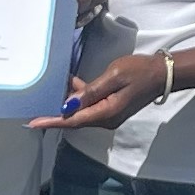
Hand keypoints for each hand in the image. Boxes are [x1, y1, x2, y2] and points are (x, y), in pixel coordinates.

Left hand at [28, 51, 169, 130]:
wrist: (162, 74)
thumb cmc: (139, 71)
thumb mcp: (113, 76)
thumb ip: (90, 91)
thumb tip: (69, 104)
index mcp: (106, 113)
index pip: (73, 120)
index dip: (52, 121)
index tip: (33, 122)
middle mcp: (105, 119)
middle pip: (74, 119)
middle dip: (54, 114)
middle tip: (33, 106)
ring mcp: (109, 115)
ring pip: (81, 112)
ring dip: (67, 103)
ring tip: (48, 90)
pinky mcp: (111, 108)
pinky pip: (90, 106)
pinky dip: (79, 98)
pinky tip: (70, 84)